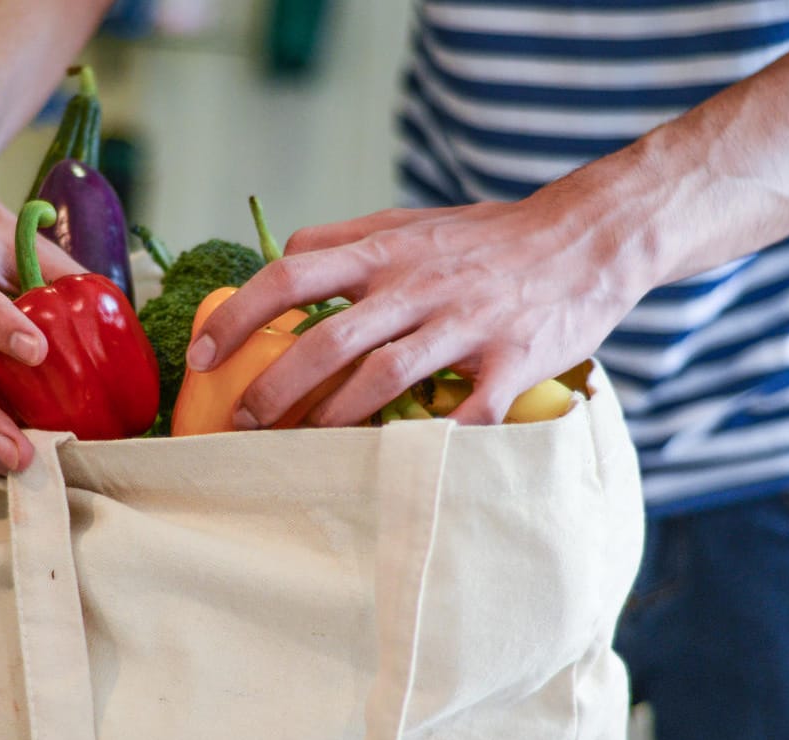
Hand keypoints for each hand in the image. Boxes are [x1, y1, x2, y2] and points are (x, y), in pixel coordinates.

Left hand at [187, 180, 653, 428]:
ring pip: (385, 375)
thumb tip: (279, 257)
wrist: (587, 236)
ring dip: (335, 419)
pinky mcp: (513, 359)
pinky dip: (435, 442)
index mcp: (386, 252)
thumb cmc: (489, 238)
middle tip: (244, 424)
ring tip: (303, 449)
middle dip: (276, 388)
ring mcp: (466, 323)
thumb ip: (347, 240)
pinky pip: (467, 411)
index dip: (238, 317)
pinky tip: (403, 467)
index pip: (290, 275)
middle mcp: (419, 284)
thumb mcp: (411, 223)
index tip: (201, 355)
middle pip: (328, 338)